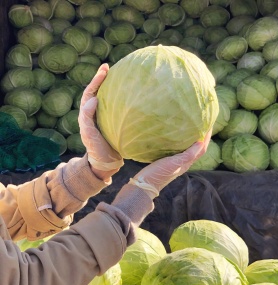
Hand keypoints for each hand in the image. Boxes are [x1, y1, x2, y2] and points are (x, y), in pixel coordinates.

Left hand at [78, 64, 123, 181]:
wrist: (105, 163)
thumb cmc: (96, 150)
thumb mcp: (89, 135)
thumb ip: (88, 118)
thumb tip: (93, 99)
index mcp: (87, 115)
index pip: (90, 93)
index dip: (96, 80)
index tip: (105, 69)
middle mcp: (95, 114)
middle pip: (98, 92)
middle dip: (102, 79)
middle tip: (110, 67)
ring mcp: (105, 118)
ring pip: (107, 99)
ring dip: (111, 88)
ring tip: (120, 77)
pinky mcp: (114, 123)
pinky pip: (116, 108)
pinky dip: (122, 100)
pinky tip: (131, 97)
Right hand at [129, 130, 211, 198]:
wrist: (145, 184)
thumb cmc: (160, 173)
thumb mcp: (175, 163)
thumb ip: (188, 155)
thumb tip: (201, 142)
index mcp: (187, 163)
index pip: (202, 149)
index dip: (207, 137)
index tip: (210, 124)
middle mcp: (184, 162)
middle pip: (197, 148)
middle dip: (201, 136)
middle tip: (202, 123)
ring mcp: (176, 162)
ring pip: (188, 148)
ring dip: (192, 139)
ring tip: (192, 127)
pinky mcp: (167, 161)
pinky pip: (179, 149)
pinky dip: (182, 142)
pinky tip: (177, 136)